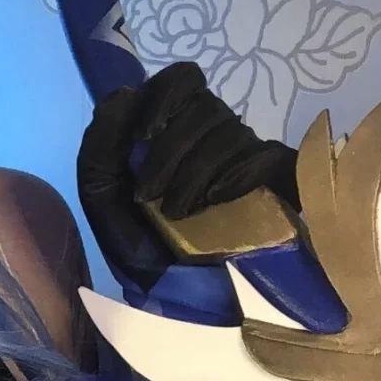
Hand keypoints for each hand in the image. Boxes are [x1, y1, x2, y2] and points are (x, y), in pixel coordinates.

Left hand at [76, 62, 298, 290]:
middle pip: (204, 106)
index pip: (182, 79)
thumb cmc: (145, 249)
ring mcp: (251, 156)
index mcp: (175, 131)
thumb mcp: (106, 202)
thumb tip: (120, 94)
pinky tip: (219, 207)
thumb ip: (99, 149)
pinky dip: (233, 179)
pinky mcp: (281, 180)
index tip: (143, 137)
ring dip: (193, 175)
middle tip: (149, 197)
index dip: (163, 98)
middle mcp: (216, 135)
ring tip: (179, 216)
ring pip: (230, 132)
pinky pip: (264, 157)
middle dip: (168, 152)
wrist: (184, 300)